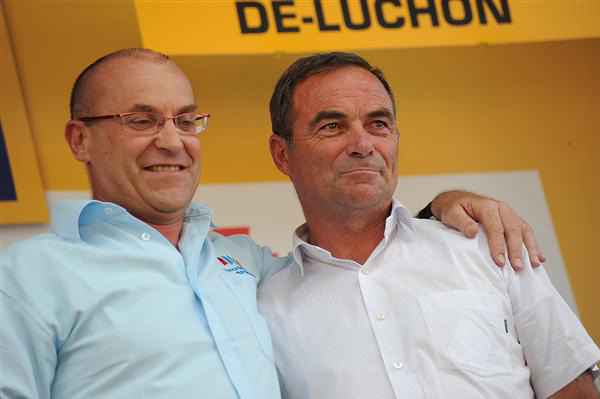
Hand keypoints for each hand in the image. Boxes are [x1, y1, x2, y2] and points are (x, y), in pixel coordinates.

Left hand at [429, 191, 545, 269]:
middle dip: (516, 250)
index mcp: (487, 206)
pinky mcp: (512, 220)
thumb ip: (461, 222)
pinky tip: (539, 257)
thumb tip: (472, 232)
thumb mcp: (452, 213)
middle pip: (513, 230)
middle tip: (517, 267)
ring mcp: (509, 214)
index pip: (496, 228)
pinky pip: (526, 231)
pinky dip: (534, 244)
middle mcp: (501, 208)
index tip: (499, 262)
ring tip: (535, 264)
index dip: (498, 246)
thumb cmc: (453, 209)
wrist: (456, 201)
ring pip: (524, 230)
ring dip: (531, 248)